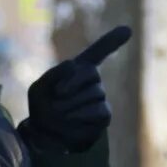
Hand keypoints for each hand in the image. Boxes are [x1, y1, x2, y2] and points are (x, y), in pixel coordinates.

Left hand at [22, 25, 131, 153]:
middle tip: (55, 98)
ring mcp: (100, 98)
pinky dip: (81, 115)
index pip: (98, 52)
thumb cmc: (41, 110)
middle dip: (69, 85)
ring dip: (71, 104)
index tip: (127, 30)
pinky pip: (99, 111)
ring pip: (94, 94)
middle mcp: (93, 82)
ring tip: (59, 113)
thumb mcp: (38, 89)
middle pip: (91, 73)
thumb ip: (53, 74)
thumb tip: (73, 64)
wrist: (44, 136)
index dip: (112, 40)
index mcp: (77, 69)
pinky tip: (70, 120)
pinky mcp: (104, 116)